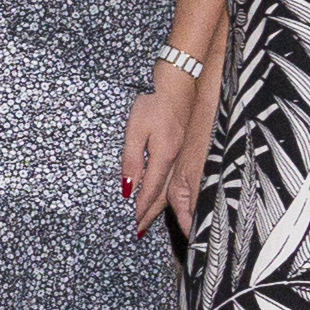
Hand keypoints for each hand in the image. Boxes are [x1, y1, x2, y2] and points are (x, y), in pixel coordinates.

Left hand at [121, 56, 211, 226]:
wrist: (178, 80)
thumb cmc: (153, 101)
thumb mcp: (136, 130)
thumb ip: (132, 160)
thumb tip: (128, 188)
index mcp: (163, 156)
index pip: (150, 190)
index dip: (142, 208)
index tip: (135, 225)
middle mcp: (174, 158)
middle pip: (162, 192)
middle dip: (151, 211)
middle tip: (141, 229)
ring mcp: (180, 150)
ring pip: (170, 184)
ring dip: (159, 202)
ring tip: (151, 216)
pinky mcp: (181, 143)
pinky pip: (174, 173)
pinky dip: (166, 187)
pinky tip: (162, 189)